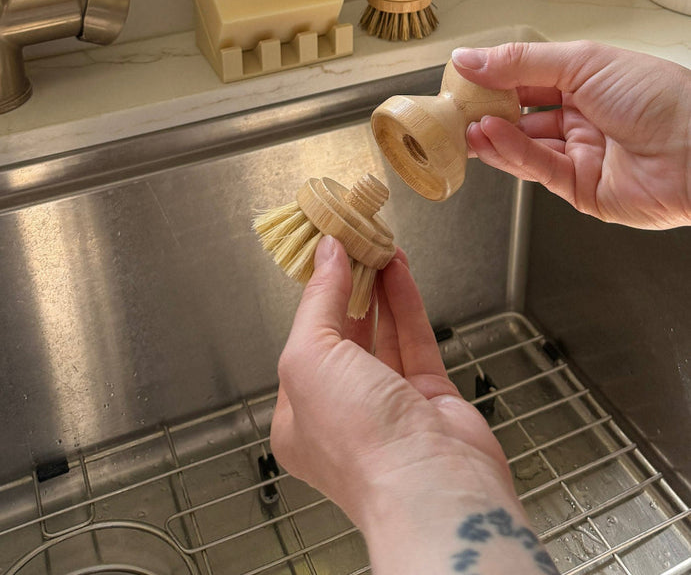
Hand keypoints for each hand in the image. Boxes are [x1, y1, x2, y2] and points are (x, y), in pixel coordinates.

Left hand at [271, 236, 556, 574]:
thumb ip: (319, 301)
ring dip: (379, 289)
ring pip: (381, 335)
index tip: (324, 253)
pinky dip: (407, 304)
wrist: (432, 487)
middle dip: (349, 288)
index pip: (304, 342)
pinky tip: (400, 272)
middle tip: (355, 244)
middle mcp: (343, 414)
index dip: (314, 295)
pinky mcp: (430, 399)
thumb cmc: (359, 442)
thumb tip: (327, 255)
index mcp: (299, 417)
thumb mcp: (311, 359)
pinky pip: (414, 341)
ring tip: (378, 247)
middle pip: (344, 337)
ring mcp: (389, 407)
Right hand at [452, 40, 690, 228]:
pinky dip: (512, 153)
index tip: (461, 76)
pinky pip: (538, 170)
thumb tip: (469, 58)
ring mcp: (582, 155)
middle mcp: (583, 119)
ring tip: (466, 124)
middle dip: (487, 112)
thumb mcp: (584, 63)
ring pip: (525, 146)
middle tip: (454, 107)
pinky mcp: (582, 190)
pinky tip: (491, 136)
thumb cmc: (661, 98)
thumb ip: (521, 63)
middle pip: (522, 116)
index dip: (494, 78)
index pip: (528, 79)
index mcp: (587, 82)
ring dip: (493, 135)